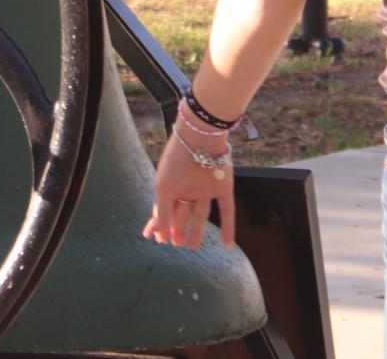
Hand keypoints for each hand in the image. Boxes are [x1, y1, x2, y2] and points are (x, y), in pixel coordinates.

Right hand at [142, 130, 235, 250]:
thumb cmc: (176, 161)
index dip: (160, 224)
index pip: (165, 210)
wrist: (200, 139)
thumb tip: (157, 236)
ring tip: (192, 247)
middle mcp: (189, 188)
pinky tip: (228, 244)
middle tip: (176, 245)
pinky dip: (228, 227)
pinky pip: (227, 211)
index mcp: (172, 186)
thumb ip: (163, 214)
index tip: (157, 240)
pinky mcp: (223, 188)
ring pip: (201, 215)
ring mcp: (206, 189)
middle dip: (178, 229)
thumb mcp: (164, 189)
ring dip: (197, 231)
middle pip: (182, 213)